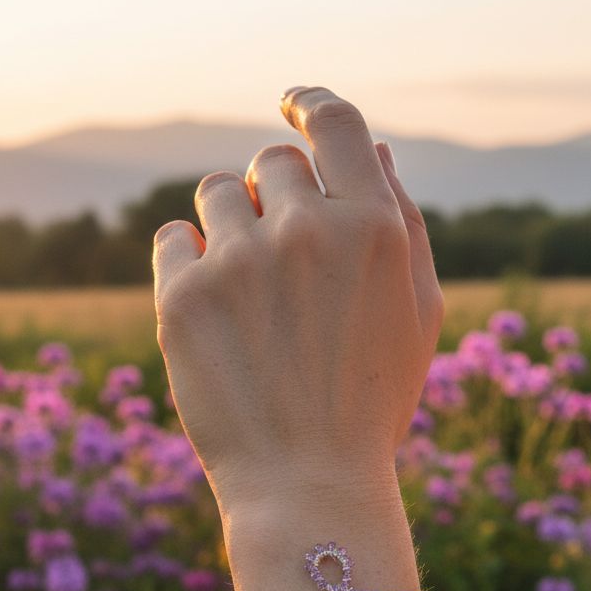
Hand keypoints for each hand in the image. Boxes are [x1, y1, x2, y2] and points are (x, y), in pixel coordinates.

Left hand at [151, 86, 444, 514]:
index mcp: (376, 229)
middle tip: (284, 265)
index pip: (336, 122)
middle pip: (271, 161)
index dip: (310, 105)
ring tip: (251, 298)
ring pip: (217, 194)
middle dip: (276, 199)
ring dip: (232, 230)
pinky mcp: (184, 296)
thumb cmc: (371, 402)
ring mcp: (243, 261)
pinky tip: (215, 314)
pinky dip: (190, 264)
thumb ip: (402, 225)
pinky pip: (173, 238)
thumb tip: (374, 151)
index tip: (292, 105)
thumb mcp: (417, 316)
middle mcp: (310, 231)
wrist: (310, 486)